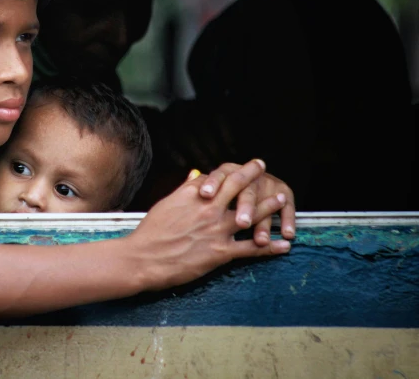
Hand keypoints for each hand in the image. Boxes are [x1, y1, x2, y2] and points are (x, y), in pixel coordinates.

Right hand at [130, 159, 290, 290]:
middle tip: (263, 167)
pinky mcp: (220, 252)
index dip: (230, 172)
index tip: (240, 166)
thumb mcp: (165, 204)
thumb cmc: (149, 232)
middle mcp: (208, 207)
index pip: (216, 178)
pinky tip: (283, 245)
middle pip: (237, 186)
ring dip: (269, 205)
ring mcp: (216, 229)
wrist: (142, 258)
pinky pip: (251, 248)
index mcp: (192, 195)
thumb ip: (183, 190)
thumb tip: (195, 174)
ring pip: (250, 214)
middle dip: (252, 174)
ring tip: (281, 199)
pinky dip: (270, 247)